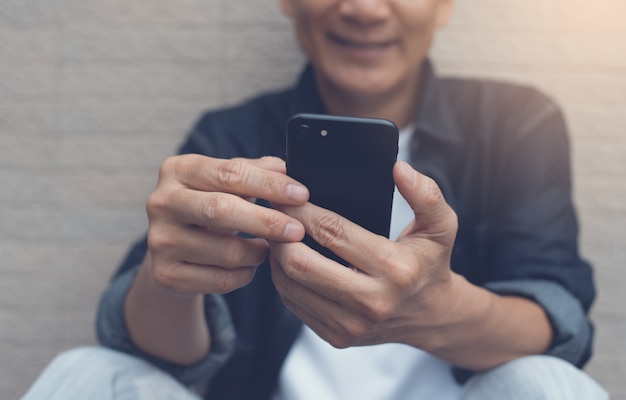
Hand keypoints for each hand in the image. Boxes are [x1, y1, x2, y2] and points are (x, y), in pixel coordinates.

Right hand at [144, 154, 307, 296]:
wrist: (173, 248)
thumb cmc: (209, 206)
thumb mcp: (227, 183)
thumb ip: (254, 171)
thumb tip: (284, 167)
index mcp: (178, 170)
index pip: (230, 173)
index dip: (269, 184)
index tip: (301, 194)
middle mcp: (161, 202)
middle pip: (221, 210)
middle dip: (266, 221)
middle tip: (297, 230)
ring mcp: (160, 241)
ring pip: (225, 251)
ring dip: (258, 252)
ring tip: (268, 248)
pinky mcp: (166, 275)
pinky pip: (221, 279)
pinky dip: (245, 275)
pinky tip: (249, 266)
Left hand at [268, 161, 458, 349]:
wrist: (431, 315)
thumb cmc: (429, 264)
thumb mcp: (440, 226)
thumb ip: (426, 194)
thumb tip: (400, 169)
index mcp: (395, 269)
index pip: (332, 233)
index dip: (303, 211)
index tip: (288, 196)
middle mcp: (372, 301)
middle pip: (300, 263)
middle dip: (280, 234)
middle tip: (276, 214)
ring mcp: (352, 324)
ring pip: (290, 285)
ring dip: (277, 256)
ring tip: (278, 234)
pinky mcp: (337, 337)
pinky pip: (294, 304)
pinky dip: (284, 279)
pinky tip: (288, 260)